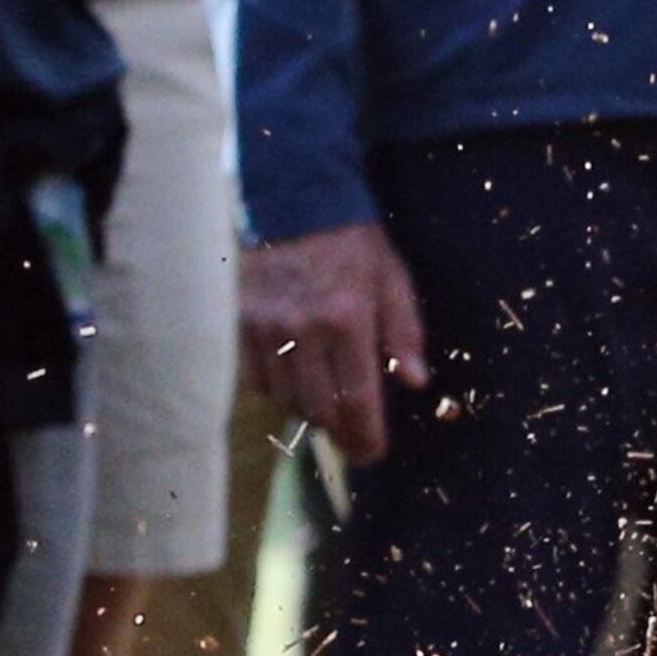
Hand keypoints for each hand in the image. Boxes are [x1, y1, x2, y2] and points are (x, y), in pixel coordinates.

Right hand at [240, 218, 428, 464]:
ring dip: (310, 413)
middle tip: (353, 442)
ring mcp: (266, 329)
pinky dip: (278, 391)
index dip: (366, 436)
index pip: (359, 399)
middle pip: (319, 410)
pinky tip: (296, 384)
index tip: (373, 453)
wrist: (294, 202)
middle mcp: (303, 330)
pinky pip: (258, 380)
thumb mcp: (392, 280)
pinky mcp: (241, 324)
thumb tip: (415, 381)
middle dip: (339, 434)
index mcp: (347, 320)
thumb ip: (405, 333)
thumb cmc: (353, 243)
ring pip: (286, 400)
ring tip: (328, 410)